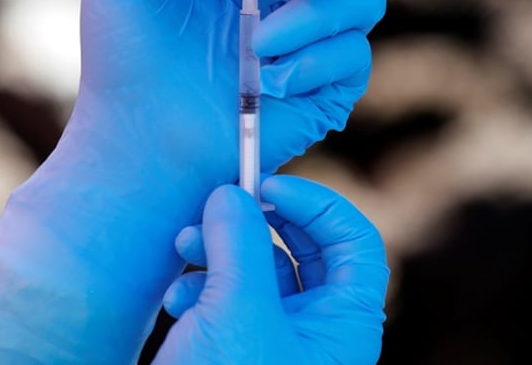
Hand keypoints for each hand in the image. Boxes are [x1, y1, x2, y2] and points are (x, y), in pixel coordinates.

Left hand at [0, 0, 386, 362]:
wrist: (136, 143)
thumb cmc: (121, 66)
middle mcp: (283, 1)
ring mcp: (309, 47)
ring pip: (362, 0)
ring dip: (316, 15)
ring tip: (258, 45)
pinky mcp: (324, 93)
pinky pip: (354, 58)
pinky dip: (314, 63)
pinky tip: (267, 83)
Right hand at [157, 175, 388, 363]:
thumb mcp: (238, 311)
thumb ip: (240, 243)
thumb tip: (232, 194)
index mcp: (343, 324)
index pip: (353, 241)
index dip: (316, 204)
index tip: (267, 186)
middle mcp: (316, 329)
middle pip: (302, 248)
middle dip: (256, 222)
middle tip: (220, 204)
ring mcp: (276, 338)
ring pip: (258, 269)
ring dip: (218, 249)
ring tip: (185, 246)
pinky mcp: (237, 345)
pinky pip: (228, 296)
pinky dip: (202, 285)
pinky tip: (178, 296)